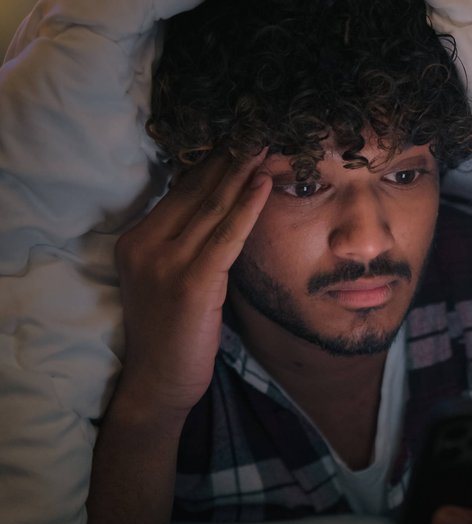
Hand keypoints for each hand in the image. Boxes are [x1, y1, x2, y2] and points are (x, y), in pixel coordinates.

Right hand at [112, 149, 270, 416]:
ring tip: (266, 142)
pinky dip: (247, 207)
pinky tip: (263, 183)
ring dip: (242, 171)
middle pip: (195, 190)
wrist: (159, 382)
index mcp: (137, 240)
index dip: (212, 162)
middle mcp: (145, 245)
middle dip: (229, 157)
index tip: (240, 136)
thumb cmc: (175, 333)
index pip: (179, 190)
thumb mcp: (172, 280)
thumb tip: (222, 209)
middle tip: (258, 125)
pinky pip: (226, 236)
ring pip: (212, 206)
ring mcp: (166, 262)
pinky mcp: (191, 282)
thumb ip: (188, 245)